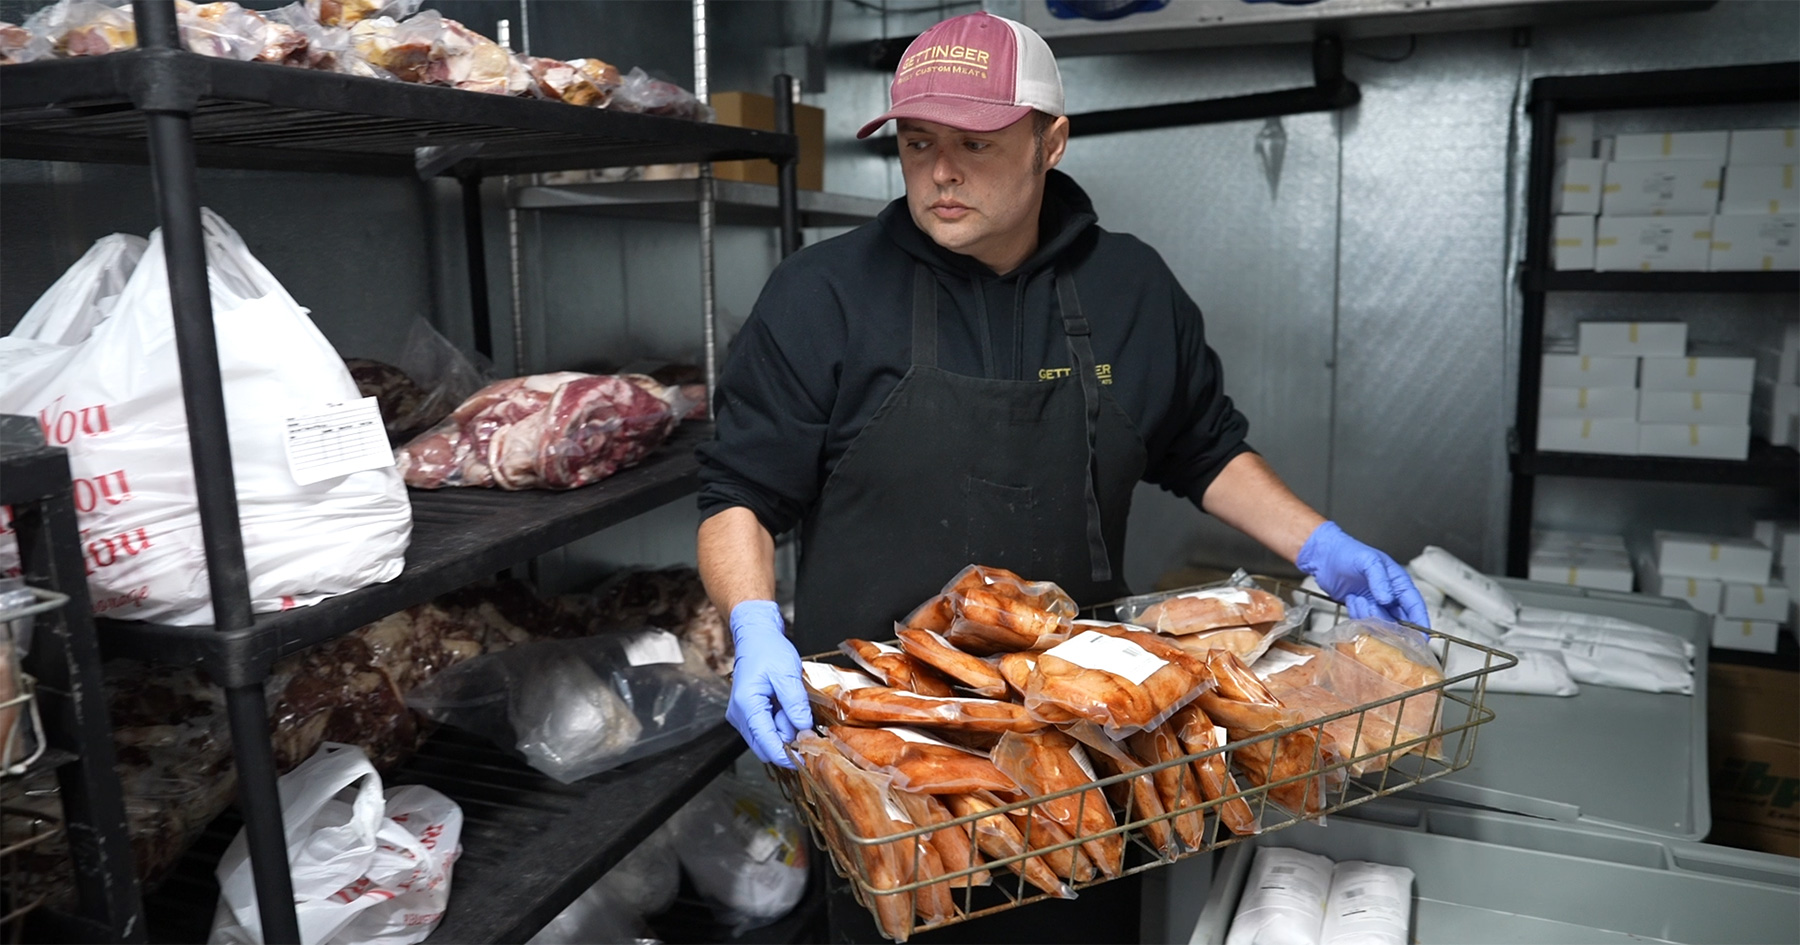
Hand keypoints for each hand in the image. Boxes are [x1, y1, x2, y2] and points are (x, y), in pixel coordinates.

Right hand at [726, 600, 811, 766]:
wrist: (756, 636)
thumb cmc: (768, 650)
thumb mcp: (787, 674)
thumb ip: (795, 704)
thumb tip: (804, 729)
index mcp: (746, 705)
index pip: (765, 742)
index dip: (786, 755)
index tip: (805, 761)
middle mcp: (739, 714)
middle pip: (765, 744)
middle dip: (788, 740)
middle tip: (806, 723)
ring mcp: (742, 715)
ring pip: (767, 737)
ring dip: (785, 729)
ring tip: (794, 705)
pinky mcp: (748, 713)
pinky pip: (766, 728)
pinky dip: (781, 723)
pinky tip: (788, 706)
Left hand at [1297, 521, 1430, 627]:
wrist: (1324, 556)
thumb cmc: (1348, 552)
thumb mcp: (1368, 560)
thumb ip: (1379, 579)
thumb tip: (1388, 599)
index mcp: (1399, 583)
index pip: (1415, 606)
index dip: (1420, 624)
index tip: (1422, 639)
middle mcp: (1390, 596)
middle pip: (1400, 622)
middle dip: (1390, 626)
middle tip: (1377, 622)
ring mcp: (1376, 605)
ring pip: (1381, 625)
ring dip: (1369, 618)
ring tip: (1358, 599)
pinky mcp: (1361, 611)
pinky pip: (1364, 623)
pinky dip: (1357, 616)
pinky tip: (1351, 600)